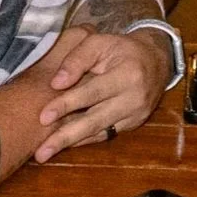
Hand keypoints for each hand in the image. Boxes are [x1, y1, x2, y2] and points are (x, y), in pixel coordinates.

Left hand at [31, 29, 169, 161]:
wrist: (157, 61)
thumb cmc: (123, 49)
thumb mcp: (101, 42)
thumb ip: (78, 58)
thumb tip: (56, 83)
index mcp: (128, 74)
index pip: (92, 92)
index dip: (67, 104)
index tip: (42, 116)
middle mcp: (134, 99)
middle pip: (95, 120)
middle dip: (65, 136)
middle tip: (40, 152)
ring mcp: (135, 115)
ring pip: (99, 132)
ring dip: (70, 143)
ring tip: (44, 154)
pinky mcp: (133, 124)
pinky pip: (105, 134)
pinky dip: (84, 140)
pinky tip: (65, 144)